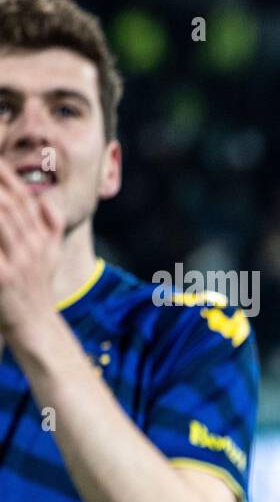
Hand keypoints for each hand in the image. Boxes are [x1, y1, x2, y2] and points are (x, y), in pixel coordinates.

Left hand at [0, 162, 63, 338]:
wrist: (36, 325)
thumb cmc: (37, 288)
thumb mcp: (53, 255)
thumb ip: (51, 225)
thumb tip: (45, 197)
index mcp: (42, 238)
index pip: (24, 198)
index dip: (6, 176)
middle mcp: (33, 247)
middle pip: (8, 205)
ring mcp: (18, 263)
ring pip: (1, 221)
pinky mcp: (2, 278)